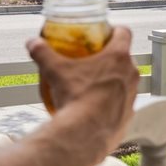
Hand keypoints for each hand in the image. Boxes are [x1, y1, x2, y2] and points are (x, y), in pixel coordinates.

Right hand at [26, 27, 138, 153]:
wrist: (84, 135)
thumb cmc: (75, 98)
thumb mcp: (54, 70)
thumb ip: (42, 53)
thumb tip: (32, 43)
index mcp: (118, 56)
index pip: (124, 32)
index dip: (114, 29)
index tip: (104, 33)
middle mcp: (131, 73)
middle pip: (125, 56)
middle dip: (111, 56)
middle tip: (93, 60)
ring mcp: (132, 95)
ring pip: (126, 80)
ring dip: (113, 79)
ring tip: (93, 84)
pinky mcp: (129, 114)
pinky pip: (122, 102)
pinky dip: (112, 102)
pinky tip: (96, 106)